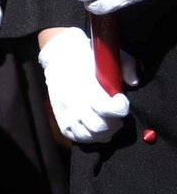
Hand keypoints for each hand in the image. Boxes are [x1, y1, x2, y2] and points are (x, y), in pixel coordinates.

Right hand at [38, 27, 131, 142]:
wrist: (59, 56)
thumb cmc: (86, 56)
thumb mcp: (108, 56)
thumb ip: (126, 67)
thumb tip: (133, 82)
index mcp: (89, 88)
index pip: (112, 110)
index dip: (120, 107)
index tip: (120, 99)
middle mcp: (77, 104)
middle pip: (101, 127)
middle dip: (113, 122)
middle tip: (114, 113)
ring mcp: (68, 113)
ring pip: (90, 136)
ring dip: (102, 132)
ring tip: (106, 121)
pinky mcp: (61, 119)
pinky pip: (76, 137)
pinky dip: (88, 136)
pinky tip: (92, 127)